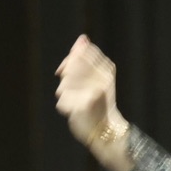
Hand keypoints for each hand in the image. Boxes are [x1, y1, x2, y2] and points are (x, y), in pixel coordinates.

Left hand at [55, 35, 132, 170]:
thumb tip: (82, 39)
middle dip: (66, 76)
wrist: (106, 131)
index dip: (71, 59)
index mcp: (107, 70)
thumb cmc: (99, 103)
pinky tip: (74, 111)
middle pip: (71, 67)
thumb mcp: (99, 78)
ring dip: (64, 93)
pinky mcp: (82, 107)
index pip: (82, 53)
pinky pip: (63, 101)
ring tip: (75, 101)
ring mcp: (92, 93)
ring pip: (64, 84)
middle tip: (68, 87)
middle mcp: (102, 80)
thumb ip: (88, 59)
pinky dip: (65, 106)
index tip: (68, 70)